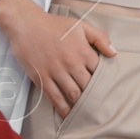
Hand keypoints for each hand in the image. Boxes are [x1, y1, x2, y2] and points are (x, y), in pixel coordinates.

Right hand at [0, 1, 115, 118]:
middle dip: (95, 95)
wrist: (26, 25)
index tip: (109, 88)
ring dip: (81, 104)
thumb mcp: (81, 26)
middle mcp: (71, 64)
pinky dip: (62, 107)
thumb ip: (100, 38)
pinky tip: (68, 113)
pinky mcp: (41, 78)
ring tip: (88, 111)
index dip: (105, 80)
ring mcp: (55, 72)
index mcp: (83, 51)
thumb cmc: (54, 25)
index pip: (99, 71)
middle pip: (88, 85)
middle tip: (101, 104)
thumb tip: (114, 53)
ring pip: (73, 93)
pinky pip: (54, 96)